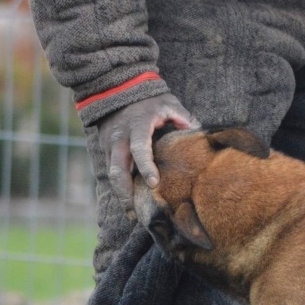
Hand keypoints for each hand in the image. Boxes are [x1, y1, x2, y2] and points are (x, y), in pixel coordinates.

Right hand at [97, 94, 199, 218]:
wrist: (118, 89)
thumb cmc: (150, 100)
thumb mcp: (169, 103)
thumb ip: (184, 118)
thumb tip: (199, 135)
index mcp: (136, 126)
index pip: (139, 149)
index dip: (146, 166)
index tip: (154, 184)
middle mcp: (119, 138)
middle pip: (117, 171)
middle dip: (125, 194)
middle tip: (136, 213)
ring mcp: (109, 146)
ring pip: (111, 175)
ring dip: (121, 196)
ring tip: (132, 214)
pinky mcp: (106, 151)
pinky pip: (111, 173)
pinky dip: (119, 188)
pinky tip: (129, 202)